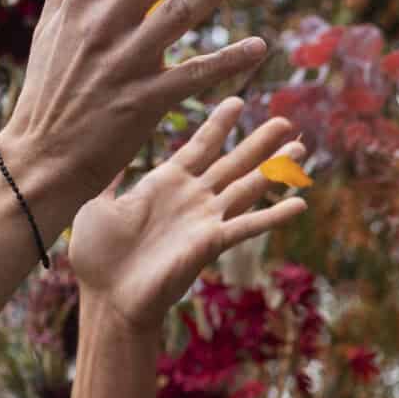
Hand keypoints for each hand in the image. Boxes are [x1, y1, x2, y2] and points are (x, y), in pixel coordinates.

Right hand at [0, 0, 273, 228]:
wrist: (43, 156)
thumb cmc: (50, 91)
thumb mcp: (51, 31)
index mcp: (80, 3)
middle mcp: (104, 24)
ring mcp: (127, 61)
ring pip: (181, 14)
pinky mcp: (147, 99)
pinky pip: (195, 74)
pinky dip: (228, 60)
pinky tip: (259, 47)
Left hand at [70, 98, 309, 331]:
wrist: (108, 298)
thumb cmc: (97, 256)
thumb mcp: (96, 203)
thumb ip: (108, 178)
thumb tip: (99, 150)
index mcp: (164, 184)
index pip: (199, 146)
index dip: (219, 124)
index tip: (236, 99)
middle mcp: (192, 199)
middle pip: (234, 162)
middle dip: (260, 141)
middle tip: (286, 121)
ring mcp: (205, 220)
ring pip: (248, 187)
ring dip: (276, 169)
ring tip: (302, 148)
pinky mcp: (210, 243)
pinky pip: (248, 226)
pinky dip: (275, 216)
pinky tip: (300, 205)